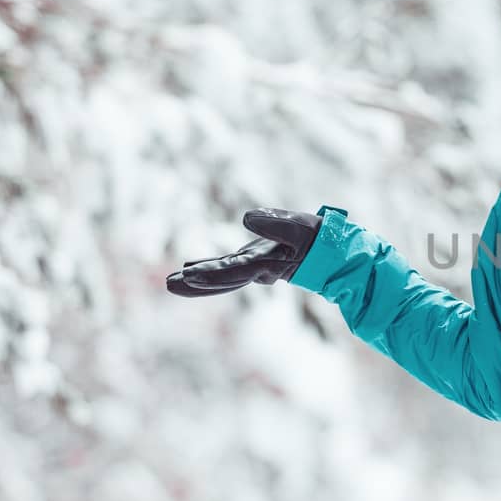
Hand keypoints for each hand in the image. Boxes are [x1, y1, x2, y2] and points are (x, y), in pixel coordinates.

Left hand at [166, 208, 321, 296]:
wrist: (332, 251)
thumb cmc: (317, 238)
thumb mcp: (299, 226)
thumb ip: (274, 222)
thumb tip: (245, 217)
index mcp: (266, 263)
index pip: (234, 271)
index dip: (211, 274)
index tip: (188, 275)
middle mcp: (257, 270)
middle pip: (221, 280)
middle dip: (195, 283)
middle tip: (168, 284)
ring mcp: (255, 266)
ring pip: (221, 277)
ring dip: (196, 280)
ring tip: (171, 280)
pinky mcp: (254, 260)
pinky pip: (227, 268)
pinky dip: (208, 268)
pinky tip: (188, 266)